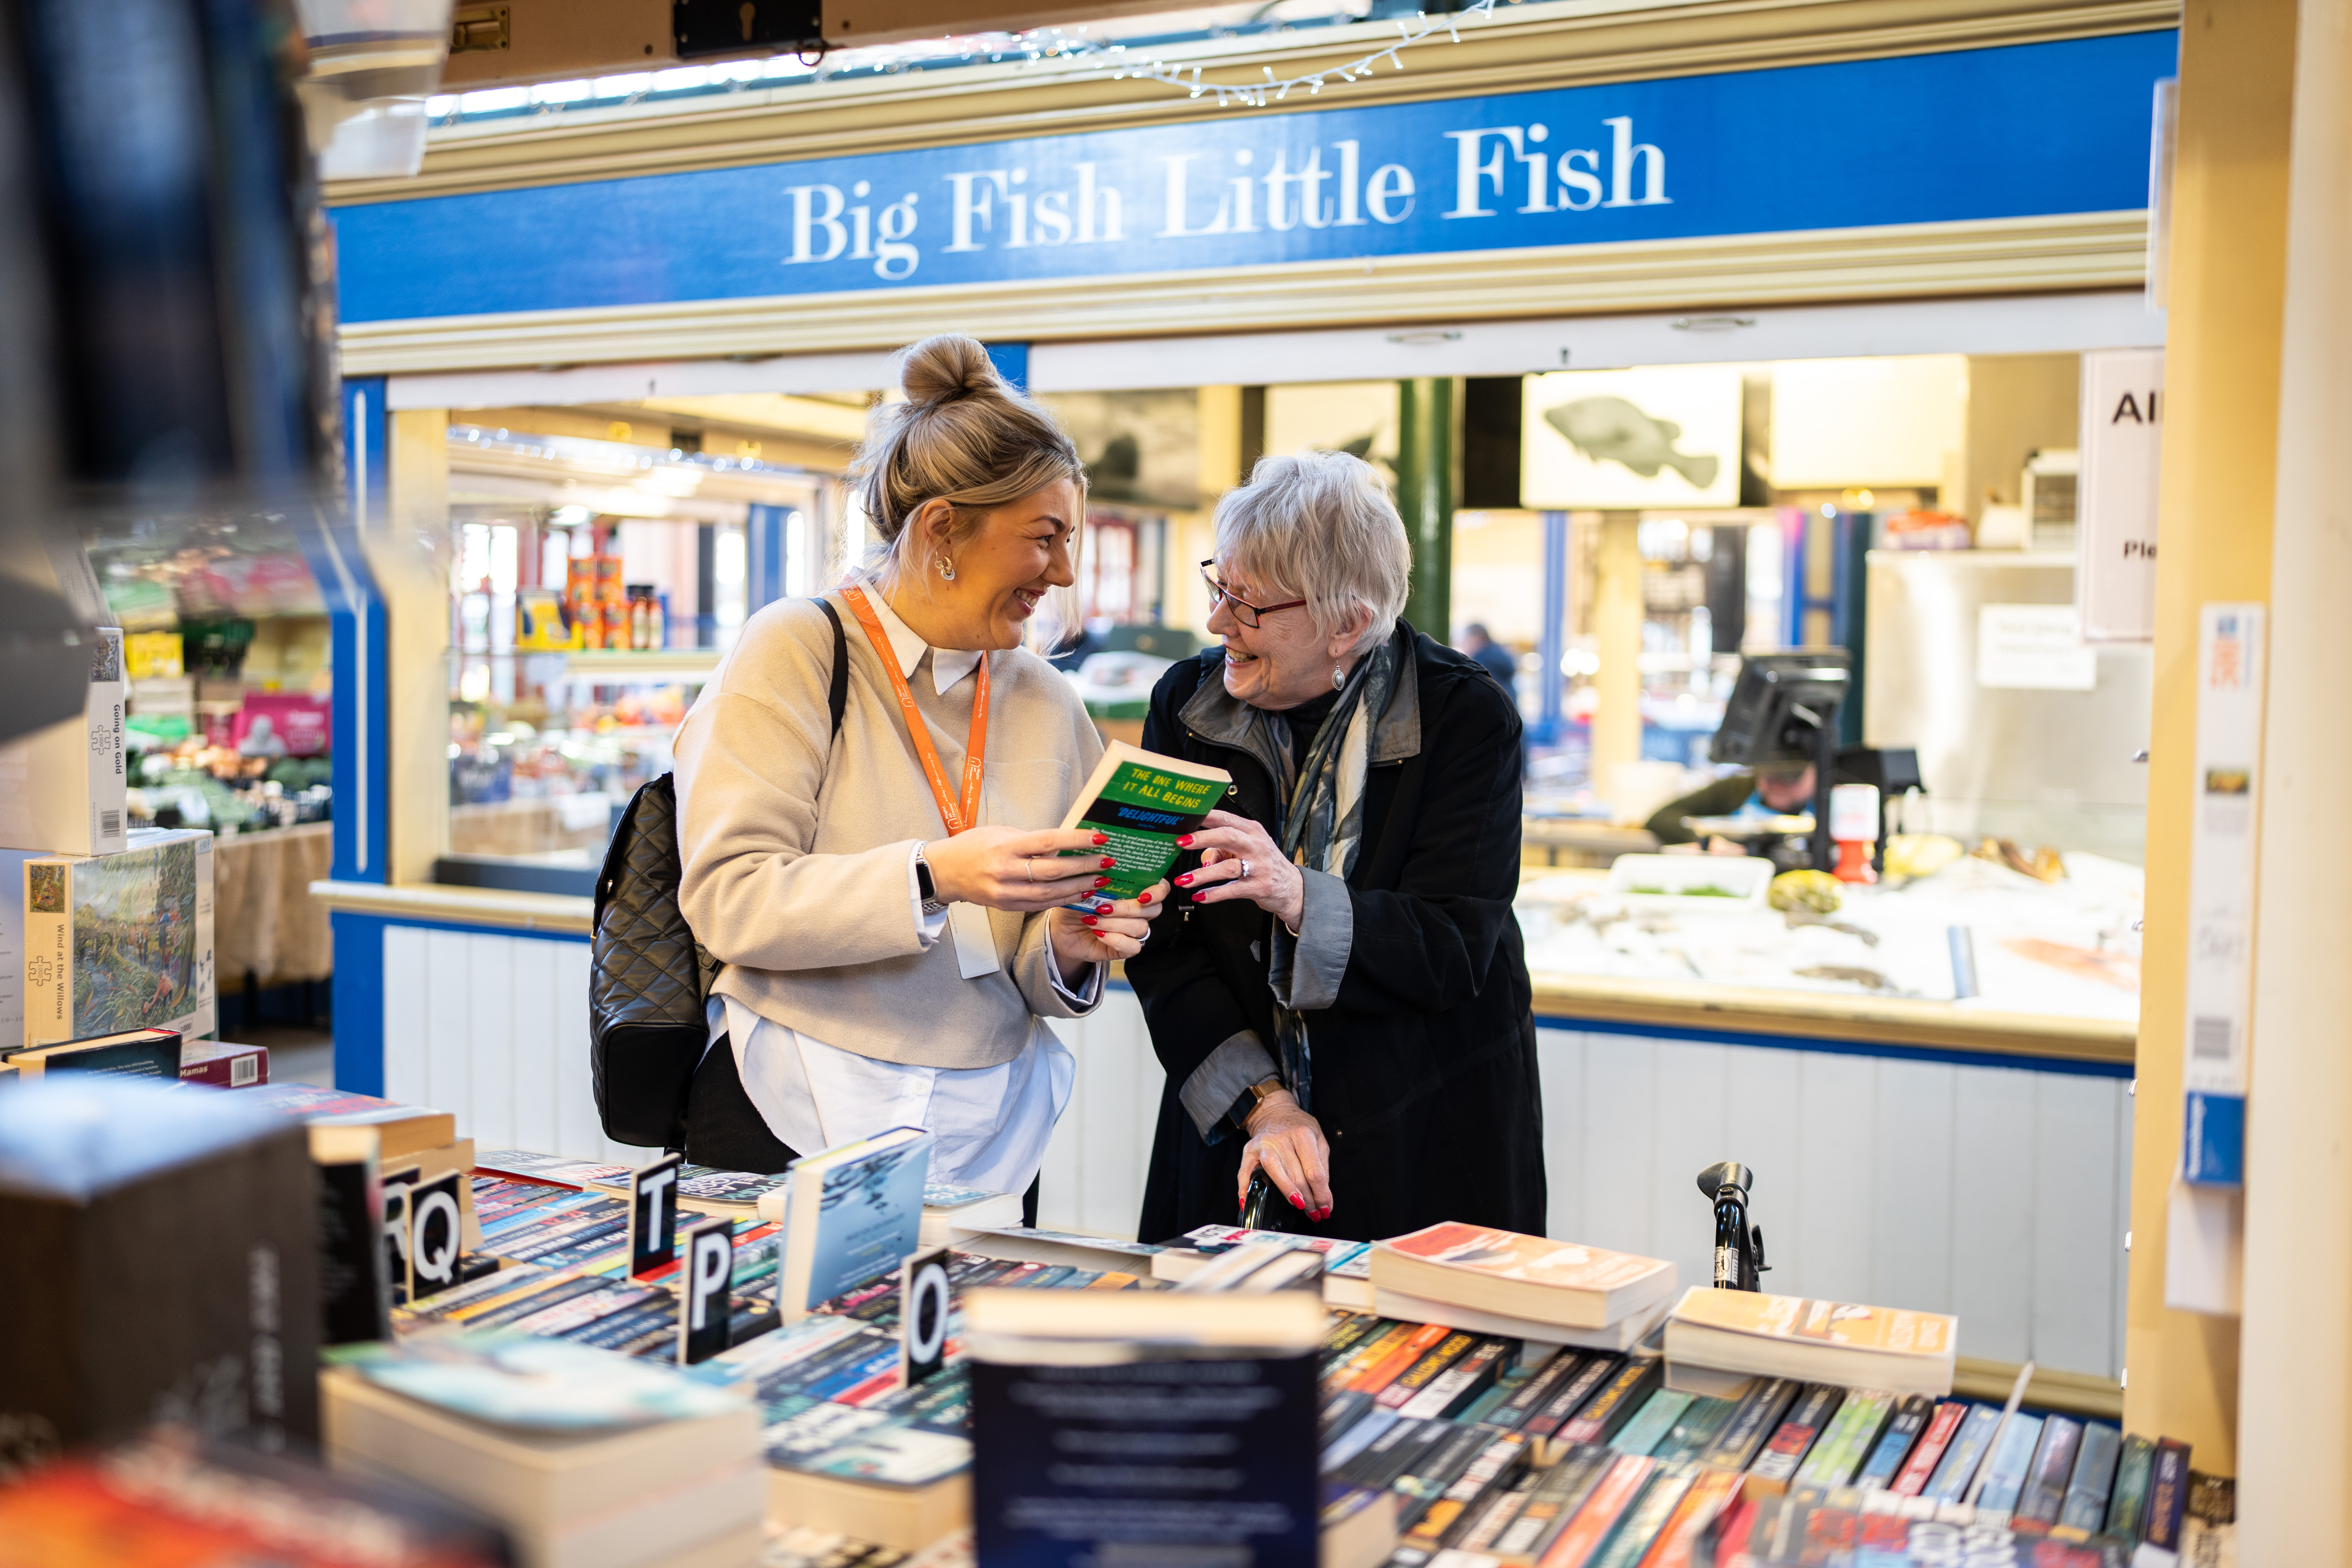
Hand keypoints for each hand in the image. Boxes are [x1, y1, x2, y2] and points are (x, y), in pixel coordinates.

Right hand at [925, 826, 1116, 912]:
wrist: (943, 872)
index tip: (1099, 837)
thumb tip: (1066, 841)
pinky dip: (1063, 900)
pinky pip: (1040, 905)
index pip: (1048, 841)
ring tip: (1100, 881)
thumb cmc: (974, 846)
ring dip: (1079, 887)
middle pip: (1053, 871)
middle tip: (1107, 862)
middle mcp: (1005, 871)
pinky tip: (1080, 894)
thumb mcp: (1000, 833)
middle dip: (1084, 867)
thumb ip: (1031, 840)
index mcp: (1005, 846)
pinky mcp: (1006, 906)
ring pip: (1050, 893)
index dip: (1076, 840)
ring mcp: (1005, 892)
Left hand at [1047, 880, 1169, 980]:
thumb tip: (1103, 872)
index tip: (1142, 895)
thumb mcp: (1083, 887)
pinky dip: (1115, 939)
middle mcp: (1139, 911)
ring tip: (1093, 919)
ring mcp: (1133, 931)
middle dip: (1128, 908)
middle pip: (1153, 909)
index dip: (1157, 891)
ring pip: (1140, 927)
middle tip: (1104, 907)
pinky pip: (1132, 946)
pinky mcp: (1125, 949)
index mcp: (1135, 890)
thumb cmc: (1076, 903)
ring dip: (1115, 923)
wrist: (1062, 929)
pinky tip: (1099, 934)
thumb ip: (1096, 879)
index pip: (1160, 889)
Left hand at [1174, 809, 1303, 929]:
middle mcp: (1256, 845)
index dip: (1205, 817)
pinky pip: (1232, 890)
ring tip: (1184, 879)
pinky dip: (1214, 894)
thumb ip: (1222, 850)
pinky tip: (1200, 896)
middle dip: (1202, 838)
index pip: (1226, 818)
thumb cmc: (1264, 864)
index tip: (1187, 817)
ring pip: (1227, 867)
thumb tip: (1201, 857)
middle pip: (1227, 836)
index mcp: (1252, 831)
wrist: (1292, 888)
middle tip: (1181, 842)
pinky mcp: (1259, 887)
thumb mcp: (1246, 850)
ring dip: (1203, 873)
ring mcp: (1259, 867)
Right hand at [1238, 1089, 1331, 1220]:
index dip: (1321, 1193)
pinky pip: (1244, 1172)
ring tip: (1299, 1206)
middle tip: (1315, 1212)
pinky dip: (1243, 1189)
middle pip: (1297, 1176)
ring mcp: (1263, 1144)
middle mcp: (1282, 1138)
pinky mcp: (1249, 1151)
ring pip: (1275, 1173)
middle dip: (1308, 1199)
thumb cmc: (1299, 1128)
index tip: (1326, 1207)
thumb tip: (1324, 1197)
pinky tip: (1246, 1202)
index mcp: (1303, 1134)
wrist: (1275, 1112)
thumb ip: (1322, 1167)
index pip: (1314, 1171)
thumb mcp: (1319, 1140)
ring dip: (1287, 1193)